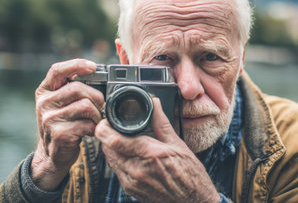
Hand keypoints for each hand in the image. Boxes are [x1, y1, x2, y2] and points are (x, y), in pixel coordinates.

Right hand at [31, 59, 104, 190]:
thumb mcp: (61, 103)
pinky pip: (87, 124)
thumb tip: (99, 75)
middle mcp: (44, 102)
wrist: (52, 153)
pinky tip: (89, 130)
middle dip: (96, 96)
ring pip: (86, 106)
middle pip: (78, 88)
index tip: (93, 67)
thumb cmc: (63, 123)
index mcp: (45, 91)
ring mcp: (50, 118)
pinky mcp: (59, 133)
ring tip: (93, 120)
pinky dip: (94, 127)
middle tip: (99, 106)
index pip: (57, 70)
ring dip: (96, 114)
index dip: (76, 65)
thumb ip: (73, 88)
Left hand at [95, 98, 219, 202]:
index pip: (115, 141)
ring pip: (110, 159)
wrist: (193, 202)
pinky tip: (130, 154)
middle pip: (108, 149)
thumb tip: (154, 104)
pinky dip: (119, 159)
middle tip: (114, 126)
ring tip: (123, 138)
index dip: (104, 129)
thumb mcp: (178, 145)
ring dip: (112, 147)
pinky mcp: (131, 189)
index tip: (105, 120)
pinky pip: (116, 170)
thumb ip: (161, 123)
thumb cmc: (191, 177)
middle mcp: (138, 170)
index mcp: (150, 155)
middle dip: (107, 136)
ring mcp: (133, 182)